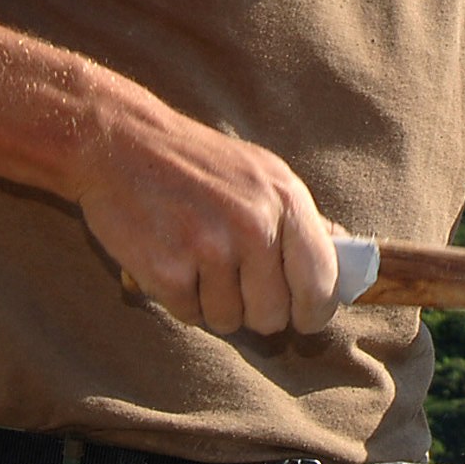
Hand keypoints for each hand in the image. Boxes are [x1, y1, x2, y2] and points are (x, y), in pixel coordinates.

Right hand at [74, 106, 340, 337]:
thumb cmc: (197, 163)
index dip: (314, 311)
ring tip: (196, 261)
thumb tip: (344, 257)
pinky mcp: (168, 271)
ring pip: (229, 321)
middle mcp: (254, 225)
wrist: (121, 142)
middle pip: (273, 315)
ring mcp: (210, 249)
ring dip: (213, 304)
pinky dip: (180, 300)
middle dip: (255, 311)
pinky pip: (189, 316)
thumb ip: (300, 219)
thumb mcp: (262, 173)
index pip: (322, 282)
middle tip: (233, 282)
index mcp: (285, 199)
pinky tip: (170, 261)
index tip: (303, 317)